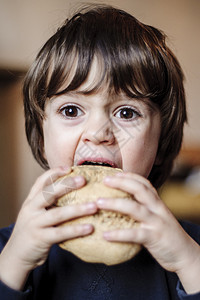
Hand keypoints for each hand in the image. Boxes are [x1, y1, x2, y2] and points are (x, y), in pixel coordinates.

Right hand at [0, 167, 96, 289]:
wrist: (16, 256)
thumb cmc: (32, 232)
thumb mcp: (35, 214)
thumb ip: (48, 204)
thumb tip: (74, 194)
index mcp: (31, 201)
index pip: (41, 182)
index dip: (54, 172)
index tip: (70, 168)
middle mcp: (31, 209)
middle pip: (49, 193)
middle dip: (67, 185)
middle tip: (83, 180)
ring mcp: (35, 224)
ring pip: (58, 213)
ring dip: (78, 209)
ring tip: (94, 206)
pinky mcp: (40, 239)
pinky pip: (61, 233)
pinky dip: (76, 230)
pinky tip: (89, 228)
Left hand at [97, 172, 199, 293]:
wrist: (185, 254)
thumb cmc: (167, 235)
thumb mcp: (158, 217)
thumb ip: (145, 209)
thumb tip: (123, 205)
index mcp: (157, 203)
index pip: (144, 183)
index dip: (129, 176)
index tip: (114, 173)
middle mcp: (157, 209)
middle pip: (139, 190)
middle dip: (121, 182)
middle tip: (104, 180)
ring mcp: (156, 222)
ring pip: (135, 209)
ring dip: (115, 203)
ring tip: (98, 203)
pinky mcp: (154, 238)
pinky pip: (135, 234)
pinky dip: (119, 234)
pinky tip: (105, 235)